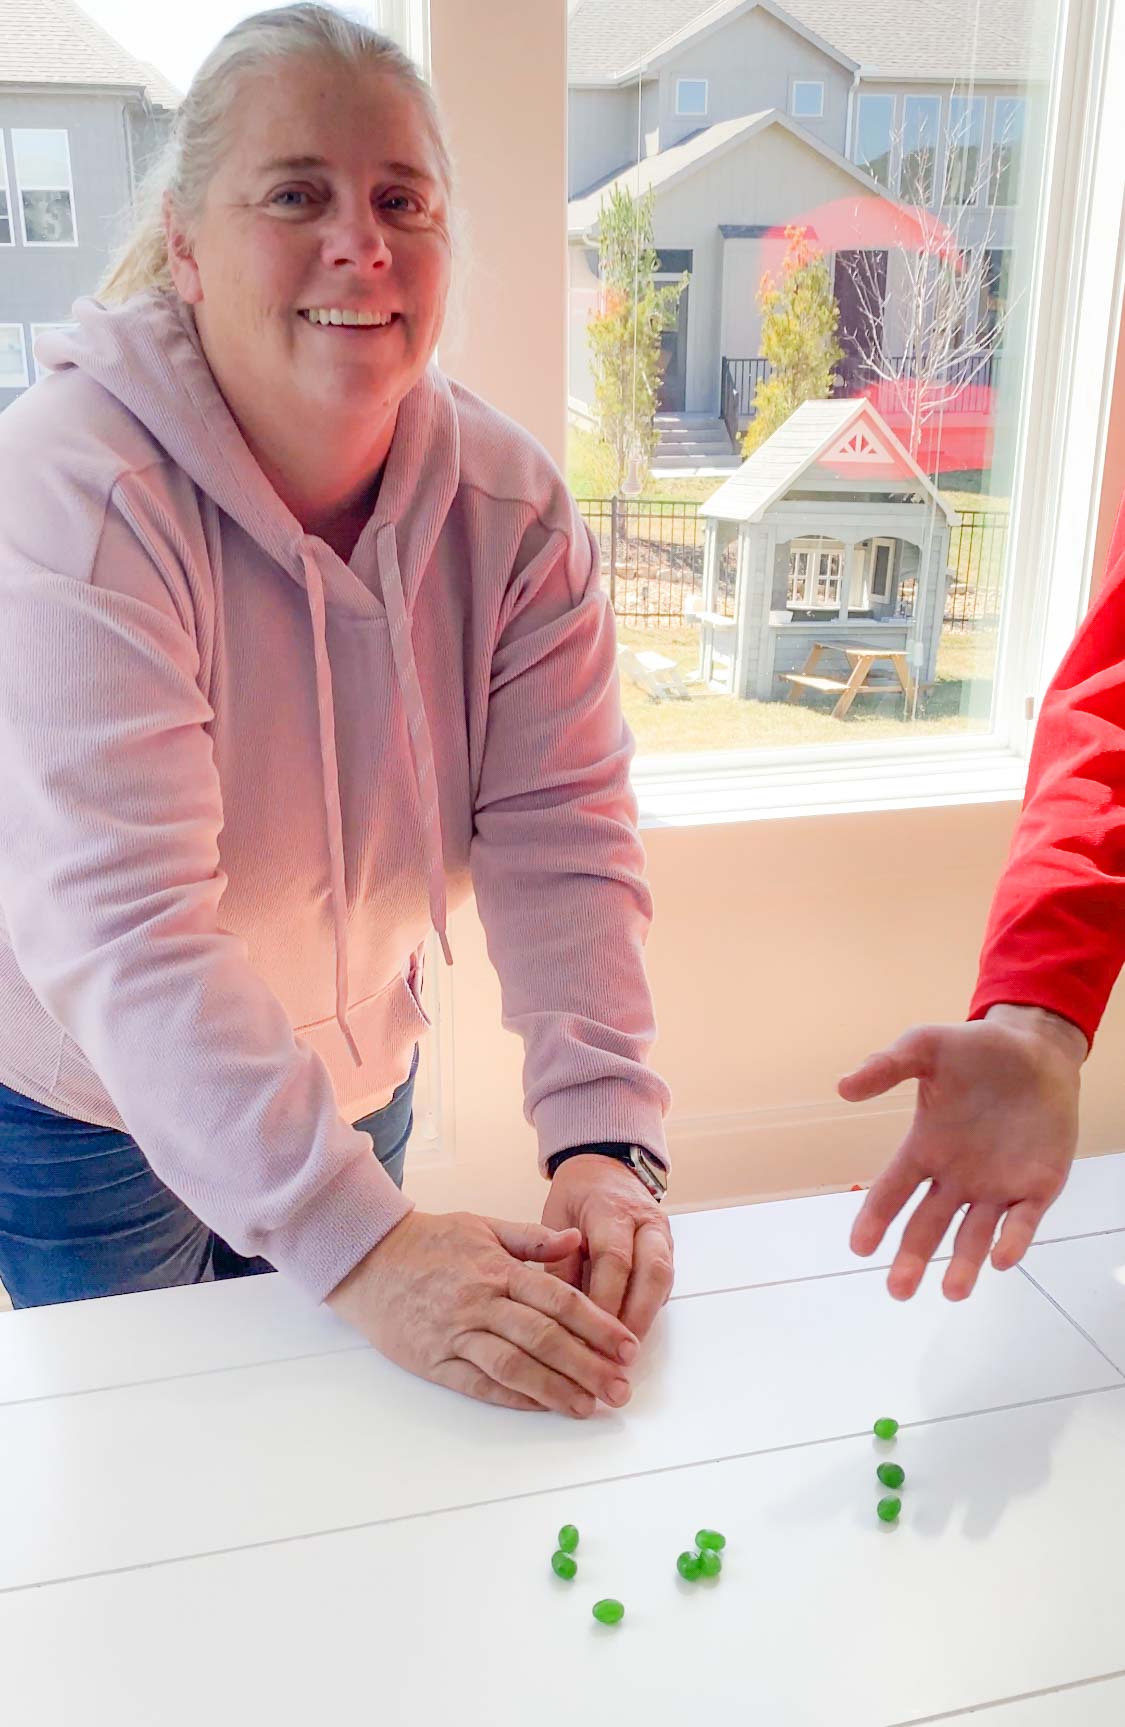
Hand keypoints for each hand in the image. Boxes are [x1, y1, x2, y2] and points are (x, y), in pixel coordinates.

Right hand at [326, 1208, 638, 1417]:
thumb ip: (532, 1238)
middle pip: (545, 1338)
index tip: (628, 1347)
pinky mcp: (436, 1361)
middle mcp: (481, 1303)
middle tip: (622, 1387)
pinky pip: (481, 1384)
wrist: (366, 1259)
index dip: (598, 1326)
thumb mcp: (482, 1226)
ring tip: (590, 1406)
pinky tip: (543, 1407)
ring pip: (515, 1366)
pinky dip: (514, 1399)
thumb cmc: (428, 1242)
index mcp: (498, 1269)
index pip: (559, 1300)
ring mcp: (457, 1335)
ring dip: (557, 1390)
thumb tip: (578, 1239)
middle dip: (589, 1365)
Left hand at [541, 1154, 673, 1340]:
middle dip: (635, 1317)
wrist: (606, 1169)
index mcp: (612, 1209)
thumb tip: (559, 1314)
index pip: (614, 1259)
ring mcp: (662, 1235)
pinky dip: (649, 1310)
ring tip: (625, 1354)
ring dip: (646, 1318)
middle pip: (652, 1272)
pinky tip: (630, 1335)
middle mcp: (645, 1221)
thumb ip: (558, 1262)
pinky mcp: (667, 1250)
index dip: (605, 1300)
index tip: (590, 1334)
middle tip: (616, 1354)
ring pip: (664, 1279)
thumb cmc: (576, 1196)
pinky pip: (664, 1283)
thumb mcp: (555, 1218)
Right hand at [838, 1006, 1085, 1300]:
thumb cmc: (977, 1051)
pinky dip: (1012, 1241)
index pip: (893, 1190)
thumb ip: (887, 1065)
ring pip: (975, 1235)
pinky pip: (1022, 1222)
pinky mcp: (1037, 1187)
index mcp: (925, 1149)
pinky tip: (1002, 1259)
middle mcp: (956, 1177)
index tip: (860, 1247)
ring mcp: (997, 1186)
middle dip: (913, 1258)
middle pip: (928, 1226)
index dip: (875, 1218)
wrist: (1038, 1051)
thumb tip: (843, 1087)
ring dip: (964, 1264)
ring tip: (953, 1291)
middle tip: (898, 1290)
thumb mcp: (926, 1046)